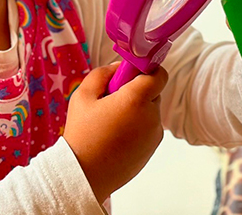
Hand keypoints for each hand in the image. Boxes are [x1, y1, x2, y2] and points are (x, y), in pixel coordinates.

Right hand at [64, 63, 167, 202]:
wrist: (85, 174)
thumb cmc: (82, 133)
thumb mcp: (83, 95)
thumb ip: (103, 73)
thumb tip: (119, 67)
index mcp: (137, 99)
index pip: (159, 75)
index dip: (147, 70)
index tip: (130, 74)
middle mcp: (151, 116)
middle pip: (154, 93)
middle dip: (137, 91)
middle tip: (113, 99)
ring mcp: (154, 135)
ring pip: (151, 111)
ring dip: (137, 110)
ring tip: (111, 121)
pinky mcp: (152, 150)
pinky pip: (149, 129)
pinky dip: (137, 127)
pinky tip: (115, 136)